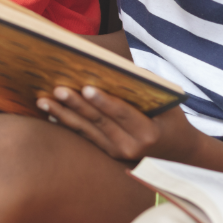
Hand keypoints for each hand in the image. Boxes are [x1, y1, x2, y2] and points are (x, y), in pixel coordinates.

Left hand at [36, 85, 199, 161]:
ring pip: (86, 131)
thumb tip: (118, 67)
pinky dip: (67, 124)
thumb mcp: (167, 104)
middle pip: (98, 122)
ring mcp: (117, 153)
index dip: (103, 101)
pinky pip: (84, 137)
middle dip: (76, 105)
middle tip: (57, 89)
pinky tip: (51, 113)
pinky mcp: (108, 155)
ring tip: (44, 101)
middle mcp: (130, 147)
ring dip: (62, 115)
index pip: (122, 113)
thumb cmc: (172, 120)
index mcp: (148, 133)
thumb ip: (146, 87)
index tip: (86, 87)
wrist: (179, 155)